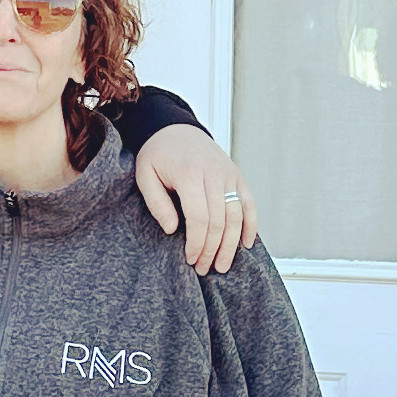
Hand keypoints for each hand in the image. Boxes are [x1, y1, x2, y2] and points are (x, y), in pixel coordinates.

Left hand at [131, 123, 259, 274]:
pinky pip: (249, 203)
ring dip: (231, 244)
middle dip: (212, 249)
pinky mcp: (237, 175)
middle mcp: (213, 173)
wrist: (175, 128)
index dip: (197, 243)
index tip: (190, 259)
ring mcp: (229, 174)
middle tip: (205, 268)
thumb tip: (172, 230)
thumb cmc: (158, 154)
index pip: (199, 217)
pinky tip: (246, 244)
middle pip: (219, 221)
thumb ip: (157, 202)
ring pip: (237, 215)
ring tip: (222, 264)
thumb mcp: (145, 175)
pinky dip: (251, 225)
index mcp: (189, 174)